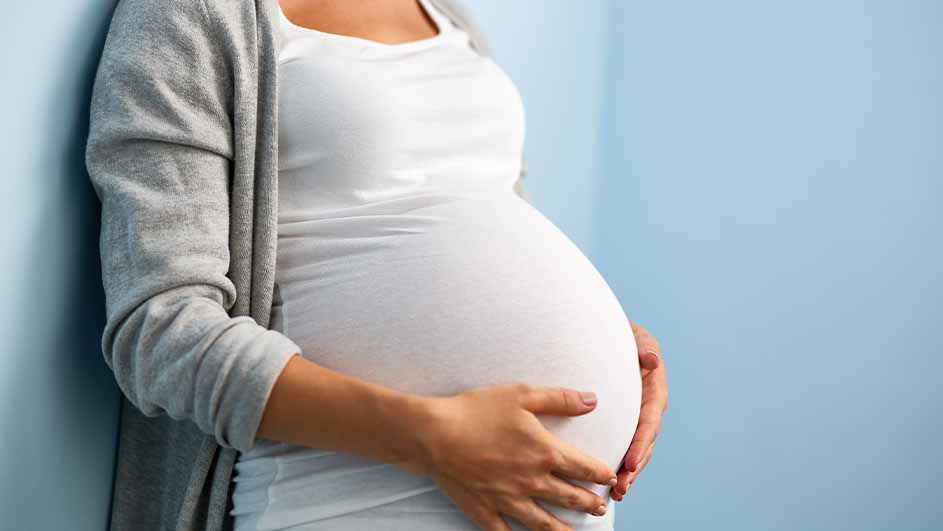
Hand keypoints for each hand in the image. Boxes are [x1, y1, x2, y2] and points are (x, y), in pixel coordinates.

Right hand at [415, 383, 618, 530]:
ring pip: (545, 523)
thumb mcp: (522, 395)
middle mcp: (532, 481)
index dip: (600, 474)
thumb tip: (593, 401)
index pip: (583, 468)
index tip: (609, 478)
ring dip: (565, 530)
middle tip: (600, 508)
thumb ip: (561, 399)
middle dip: (588, 503)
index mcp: (544, 452)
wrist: (434, 435)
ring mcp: (509, 500)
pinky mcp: (485, 510)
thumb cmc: (477, 411)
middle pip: (569, 497)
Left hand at [611, 320, 667, 500]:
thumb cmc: (620, 332)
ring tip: (615, 493)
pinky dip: (619, 463)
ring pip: (636, 448)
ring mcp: (637, 415)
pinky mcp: (625, 420)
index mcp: (654, 388)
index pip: (649, 419)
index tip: (631, 462)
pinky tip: (607, 483)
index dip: (642, 442)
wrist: (606, 333)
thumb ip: (643, 345)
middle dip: (634, 466)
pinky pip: (624, 443)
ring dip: (628, 472)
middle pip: (645, 441)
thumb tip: (650, 359)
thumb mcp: (634, 334)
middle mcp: (649, 405)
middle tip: (620, 487)